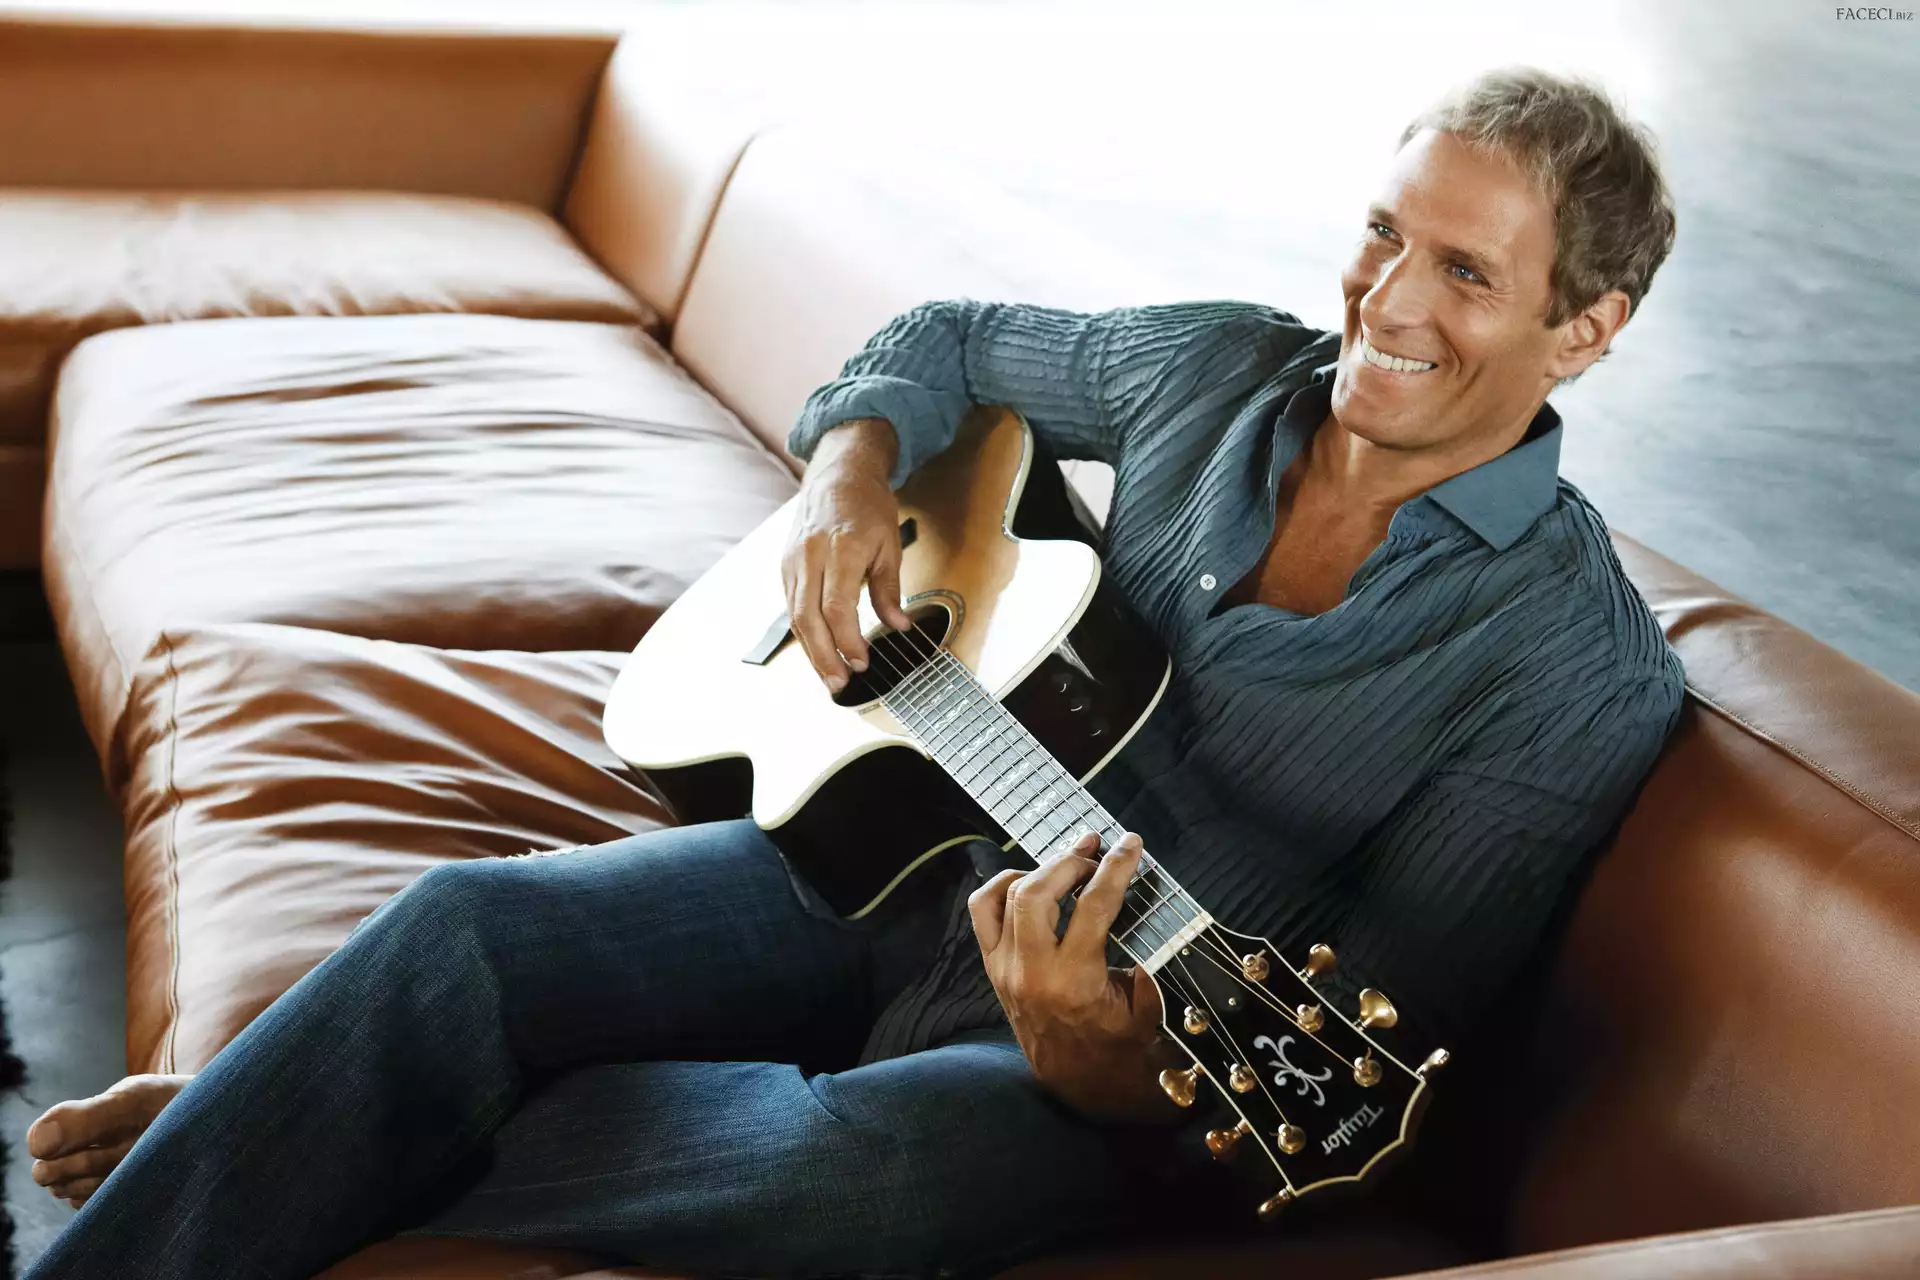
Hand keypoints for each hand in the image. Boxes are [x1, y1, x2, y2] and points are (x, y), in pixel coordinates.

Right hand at [782, 419, 916, 692]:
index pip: (837, 607)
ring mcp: (793, 561)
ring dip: (811, 650)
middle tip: (839, 683)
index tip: (862, 662)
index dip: (847, 640)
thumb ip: (890, 589)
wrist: (838, 474)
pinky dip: (803, 632)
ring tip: (829, 675)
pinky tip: (817, 649)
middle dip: (823, 656)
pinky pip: (791, 605)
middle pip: (809, 618)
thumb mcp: (890, 545)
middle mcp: (810, 557)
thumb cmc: (867, 506)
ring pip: (795, 616)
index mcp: (841, 550)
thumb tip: (897, 626)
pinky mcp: (785, 565)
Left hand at [968, 831, 1178, 1121]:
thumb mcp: (1147, 1005)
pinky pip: (983, 912)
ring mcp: (1004, 970)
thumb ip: (1147, 955)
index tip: (1130, 844)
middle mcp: (1032, 973)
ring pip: (1004, 896)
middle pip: (1036, 893)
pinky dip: (1003, 886)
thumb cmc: (1121, 1043)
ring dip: (1039, 869)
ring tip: (1071, 861)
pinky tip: (1032, 880)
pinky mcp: (993, 968)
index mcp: (1075, 982)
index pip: (1093, 907)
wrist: (1079, 1083)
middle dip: (1069, 861)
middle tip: (1098, 851)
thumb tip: (1141, 900)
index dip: (1115, 868)